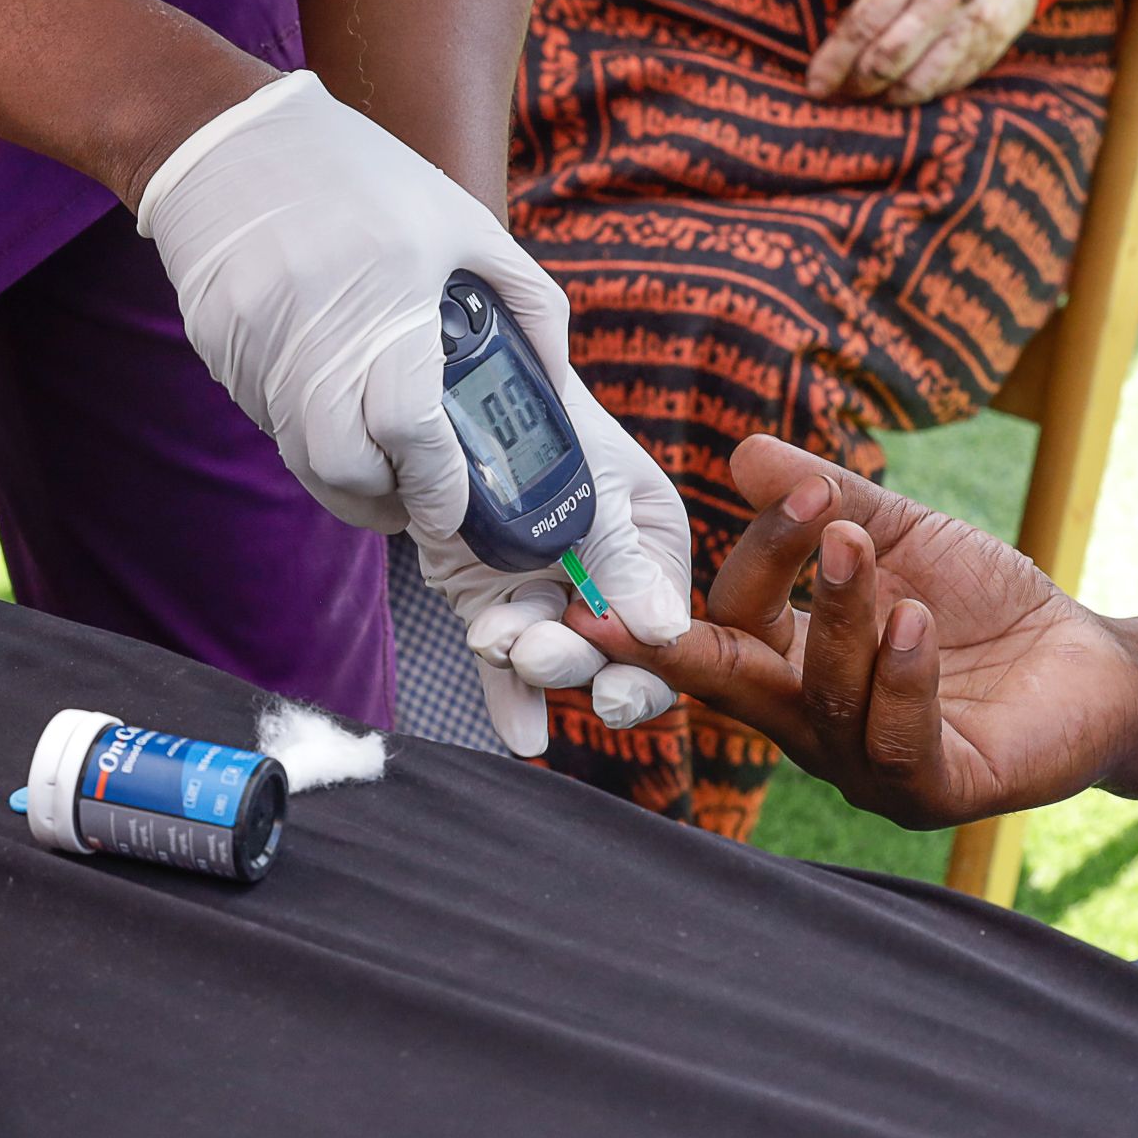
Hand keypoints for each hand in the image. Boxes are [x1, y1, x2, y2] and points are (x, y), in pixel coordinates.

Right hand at [137, 71, 692, 748]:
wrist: (227, 145)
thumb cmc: (362, 178)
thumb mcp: (469, 231)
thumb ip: (526, 317)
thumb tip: (561, 399)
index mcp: (389, 315)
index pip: (416, 439)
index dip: (446, 494)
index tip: (467, 521)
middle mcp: (319, 353)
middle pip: (363, 483)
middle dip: (409, 513)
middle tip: (444, 517)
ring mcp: (263, 368)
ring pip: (323, 474)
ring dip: (369, 489)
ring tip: (405, 464)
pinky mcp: (231, 370)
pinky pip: (287, 442)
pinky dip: (327, 450)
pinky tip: (348, 415)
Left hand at [422, 384, 687, 752]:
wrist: (470, 400)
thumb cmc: (558, 424)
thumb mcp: (602, 481)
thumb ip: (624, 557)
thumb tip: (664, 632)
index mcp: (655, 552)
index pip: (668, 631)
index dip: (648, 666)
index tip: (617, 686)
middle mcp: (609, 588)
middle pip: (608, 656)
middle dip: (573, 660)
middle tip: (536, 652)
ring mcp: (549, 600)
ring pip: (547, 654)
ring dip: (525, 661)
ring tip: (495, 640)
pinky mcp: (493, 607)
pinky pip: (502, 665)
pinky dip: (508, 701)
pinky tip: (521, 737)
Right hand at [571, 434, 1137, 825]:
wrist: (1092, 662)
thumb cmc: (984, 606)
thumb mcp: (902, 537)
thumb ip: (828, 503)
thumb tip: (745, 455)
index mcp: (788, 669)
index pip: (730, 621)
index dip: (748, 558)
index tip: (782, 484)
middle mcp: (813, 728)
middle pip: (736, 679)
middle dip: (690, 637)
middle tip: (650, 592)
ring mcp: (869, 770)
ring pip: (823, 700)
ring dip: (837, 615)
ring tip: (855, 545)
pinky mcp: (938, 792)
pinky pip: (898, 744)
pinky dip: (900, 678)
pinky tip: (912, 620)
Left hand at [806, 0, 1039, 105]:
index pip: (865, 23)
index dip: (833, 59)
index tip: (813, 83)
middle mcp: (952, 0)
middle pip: (889, 60)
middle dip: (855, 84)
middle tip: (834, 90)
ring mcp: (978, 26)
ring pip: (922, 83)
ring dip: (887, 97)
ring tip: (867, 93)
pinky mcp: (996, 44)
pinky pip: (952, 83)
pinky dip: (922, 92)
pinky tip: (903, 86)